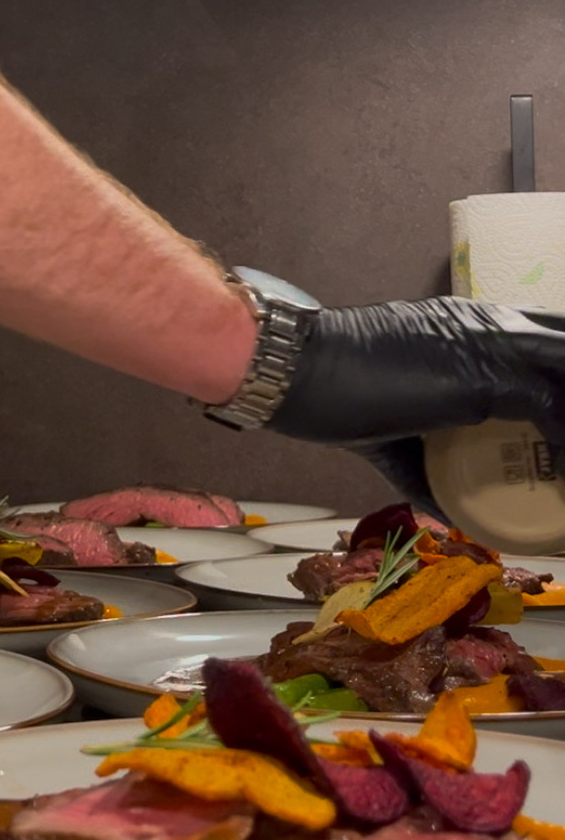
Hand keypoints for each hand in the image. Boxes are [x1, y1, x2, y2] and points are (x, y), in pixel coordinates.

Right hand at [267, 298, 564, 509]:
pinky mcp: (488, 379)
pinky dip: (564, 447)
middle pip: (564, 345)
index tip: (555, 427)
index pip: (543, 333)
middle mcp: (489, 325)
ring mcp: (492, 347)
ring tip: (563, 468)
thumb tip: (452, 514)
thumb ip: (428, 463)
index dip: (557, 372)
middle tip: (559, 448)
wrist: (300, 369)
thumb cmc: (329, 393)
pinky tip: (561, 478)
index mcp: (468, 325)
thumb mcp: (390, 426)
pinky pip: (555, 410)